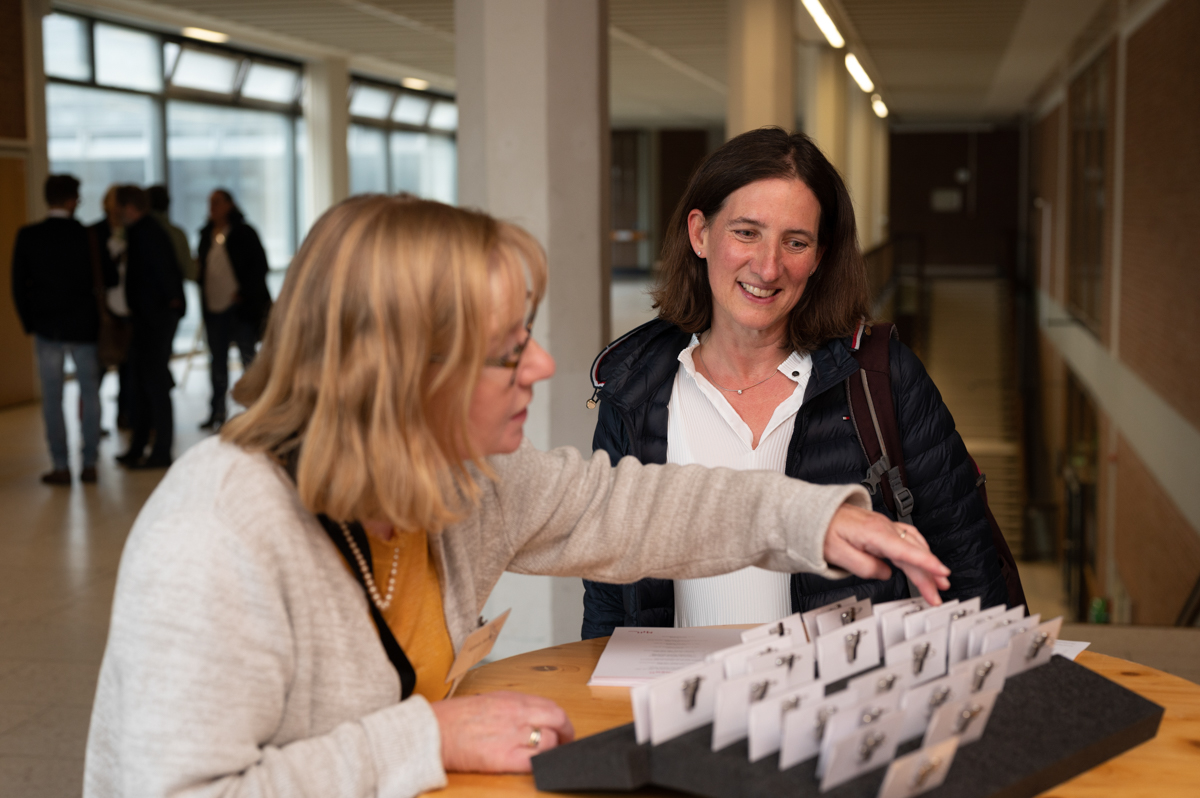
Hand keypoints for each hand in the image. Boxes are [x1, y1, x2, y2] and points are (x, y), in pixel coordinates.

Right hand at [431, 691, 574, 772]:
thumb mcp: (487, 701)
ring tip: (545, 757)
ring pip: (548, 742)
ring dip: (551, 751)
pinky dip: (539, 765)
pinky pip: (533, 762)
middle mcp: (515, 714)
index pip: (550, 706)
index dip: (561, 720)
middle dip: (566, 734)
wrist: (432, 731)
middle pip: (557, 720)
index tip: (563, 728)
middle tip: (565, 743)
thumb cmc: (454, 718)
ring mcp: (511, 735)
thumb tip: (530, 717)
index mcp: (512, 699)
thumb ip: (511, 707)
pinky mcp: (503, 758)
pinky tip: (535, 766)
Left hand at [822, 503, 950, 604]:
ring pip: (913, 545)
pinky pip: (907, 538)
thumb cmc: (822, 531)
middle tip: (936, 595)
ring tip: (937, 582)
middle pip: (912, 552)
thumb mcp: (837, 554)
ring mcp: (884, 526)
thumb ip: (864, 567)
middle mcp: (883, 527)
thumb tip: (885, 573)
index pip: (906, 551)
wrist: (814, 513)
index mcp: (874, 534)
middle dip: (929, 574)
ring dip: (927, 564)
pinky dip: (919, 551)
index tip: (942, 573)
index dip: (926, 563)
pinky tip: (923, 559)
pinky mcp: (882, 528)